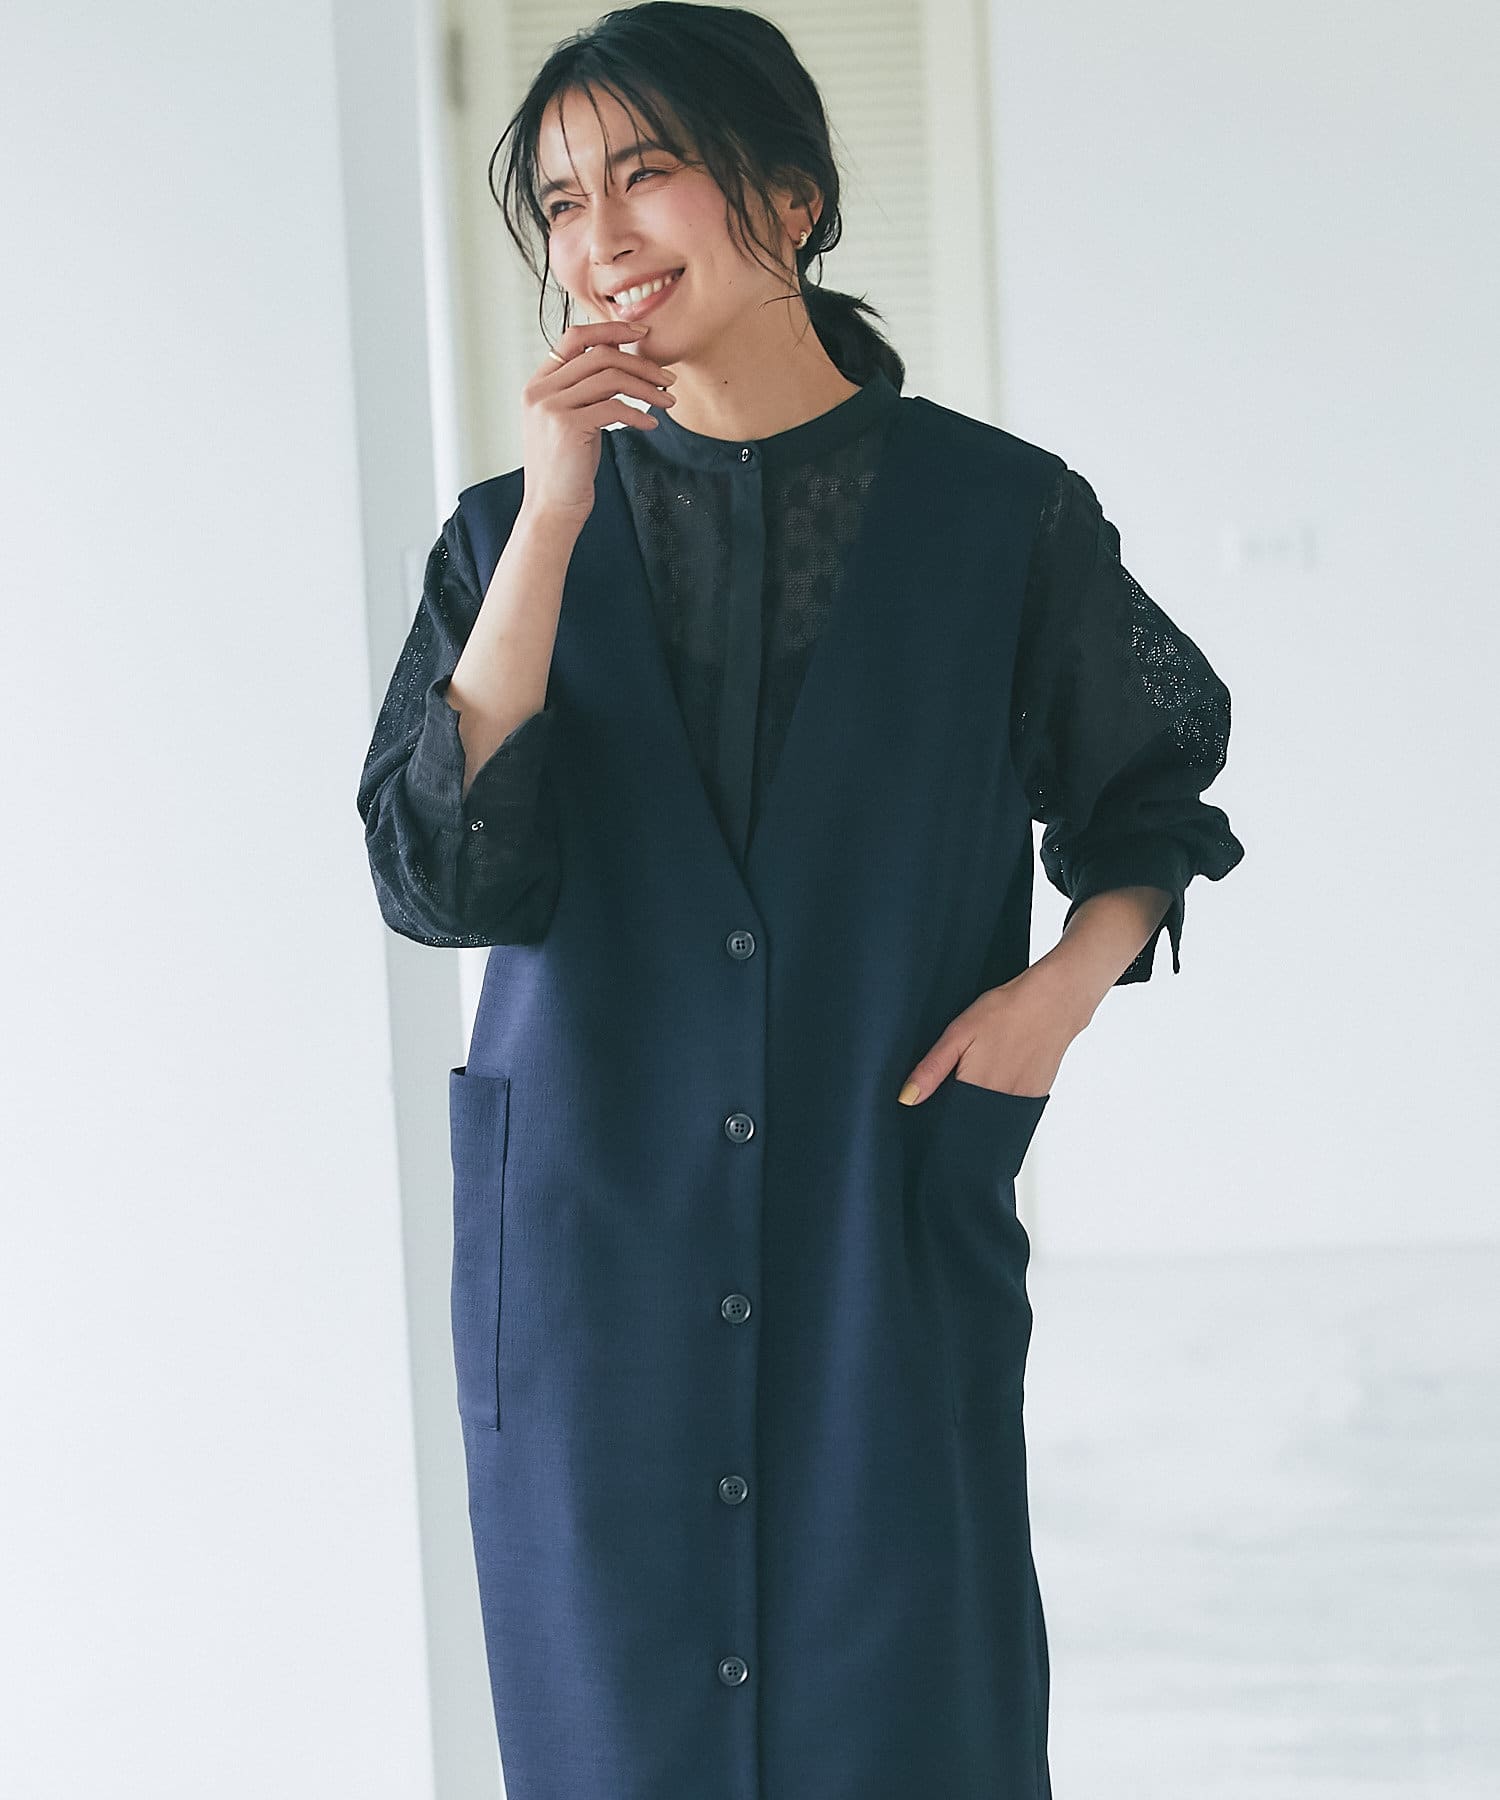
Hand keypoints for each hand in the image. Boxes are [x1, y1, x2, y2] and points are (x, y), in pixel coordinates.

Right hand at [520, 320, 677, 515]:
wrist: (551, 509)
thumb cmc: (568, 468)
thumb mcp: (574, 420)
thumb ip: (587, 388)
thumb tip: (617, 355)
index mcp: (539, 383)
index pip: (575, 337)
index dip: (610, 328)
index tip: (642, 333)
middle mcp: (540, 390)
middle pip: (599, 354)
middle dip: (640, 363)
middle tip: (667, 378)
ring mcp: (551, 407)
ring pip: (610, 378)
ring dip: (647, 388)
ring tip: (668, 401)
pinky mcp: (567, 427)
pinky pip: (613, 407)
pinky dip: (638, 413)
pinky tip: (651, 425)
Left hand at [897, 966, 1085, 1104]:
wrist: (1053, 1002)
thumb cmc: (1006, 1011)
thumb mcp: (959, 1033)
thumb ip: (932, 1069)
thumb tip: (907, 1099)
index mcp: (975, 1088)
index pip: (948, 1121)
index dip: (938, 1113)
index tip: (936, 1099)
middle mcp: (999, 1102)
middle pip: (971, 1122)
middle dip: (959, 1109)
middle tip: (962, 1075)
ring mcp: (1021, 1102)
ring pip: (991, 1116)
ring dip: (981, 1103)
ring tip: (984, 1069)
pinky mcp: (1035, 1096)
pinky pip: (1011, 1108)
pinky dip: (1000, 1097)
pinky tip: (1001, 1070)